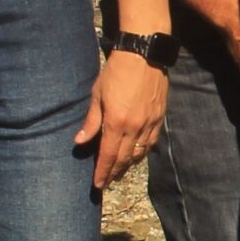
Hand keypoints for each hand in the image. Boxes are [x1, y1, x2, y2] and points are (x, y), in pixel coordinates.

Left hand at [75, 51, 167, 190]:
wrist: (144, 55)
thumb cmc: (116, 72)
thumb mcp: (97, 94)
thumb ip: (91, 121)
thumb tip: (79, 141)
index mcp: (116, 122)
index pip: (108, 155)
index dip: (102, 172)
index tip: (98, 185)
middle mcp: (135, 128)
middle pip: (124, 158)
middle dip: (114, 172)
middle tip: (107, 182)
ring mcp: (149, 124)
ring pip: (139, 153)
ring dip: (129, 165)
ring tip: (120, 172)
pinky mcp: (159, 118)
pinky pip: (151, 142)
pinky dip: (142, 153)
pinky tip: (137, 155)